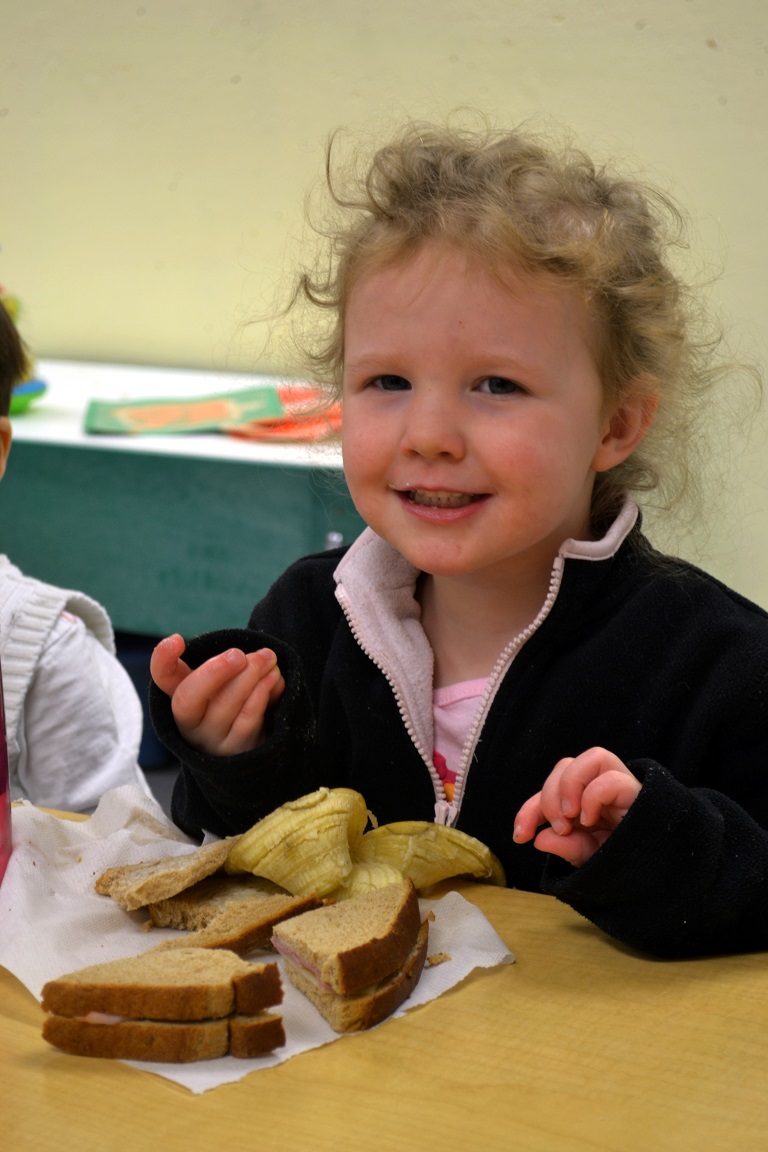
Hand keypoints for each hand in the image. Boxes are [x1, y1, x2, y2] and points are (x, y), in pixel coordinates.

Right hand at [150, 633, 284, 755]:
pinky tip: (273, 677)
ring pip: (224, 705)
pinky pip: (248, 719)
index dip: (163, 659)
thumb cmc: (233, 701)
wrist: (252, 742)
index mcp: (181, 696)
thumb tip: (243, 657)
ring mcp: (211, 740)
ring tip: (267, 658)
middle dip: (215, 671)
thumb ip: (226, 665)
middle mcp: (189, 722)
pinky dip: (262, 693)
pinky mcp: (236, 750)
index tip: (176, 640)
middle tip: (239, 655)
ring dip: (249, 676)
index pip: (162, 677)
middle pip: (189, 697)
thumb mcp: (223, 682)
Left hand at [513, 747, 640, 866]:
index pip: (550, 790)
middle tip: (559, 828)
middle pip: (566, 765)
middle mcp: (601, 787)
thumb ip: (564, 847)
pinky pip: (612, 777)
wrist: (657, 872)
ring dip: (571, 785)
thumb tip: (540, 839)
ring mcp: (621, 787)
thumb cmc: (622, 860)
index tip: (521, 836)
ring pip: (592, 756)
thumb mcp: (587, 857)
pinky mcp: (637, 794)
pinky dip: (593, 795)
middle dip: (550, 796)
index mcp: (585, 801)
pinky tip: (591, 819)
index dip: (530, 810)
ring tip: (571, 817)